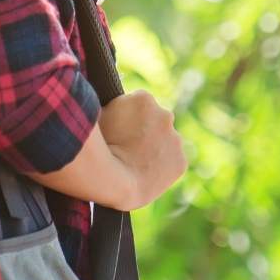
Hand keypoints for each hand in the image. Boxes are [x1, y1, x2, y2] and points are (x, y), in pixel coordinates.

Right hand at [99, 90, 187, 208]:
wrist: (114, 180)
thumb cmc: (98, 148)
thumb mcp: (98, 117)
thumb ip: (111, 108)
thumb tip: (111, 108)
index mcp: (143, 99)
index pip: (138, 105)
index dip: (126, 119)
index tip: (118, 131)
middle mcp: (164, 114)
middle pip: (155, 121)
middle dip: (144, 132)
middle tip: (126, 148)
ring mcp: (175, 139)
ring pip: (166, 142)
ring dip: (155, 149)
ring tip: (135, 165)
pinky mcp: (181, 161)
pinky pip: (172, 163)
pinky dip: (162, 168)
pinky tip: (146, 175)